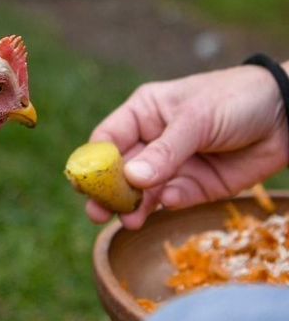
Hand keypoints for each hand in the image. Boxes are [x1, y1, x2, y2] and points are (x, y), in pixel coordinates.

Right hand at [86, 63, 288, 228]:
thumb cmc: (236, 100)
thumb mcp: (196, 119)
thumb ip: (165, 151)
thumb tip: (132, 178)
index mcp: (144, 113)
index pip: (108, 138)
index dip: (94, 160)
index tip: (84, 182)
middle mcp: (152, 140)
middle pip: (120, 170)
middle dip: (108, 191)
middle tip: (96, 212)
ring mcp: (173, 165)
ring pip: (143, 191)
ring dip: (134, 206)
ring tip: (128, 221)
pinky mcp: (195, 187)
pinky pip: (172, 200)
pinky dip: (166, 205)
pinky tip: (167, 203)